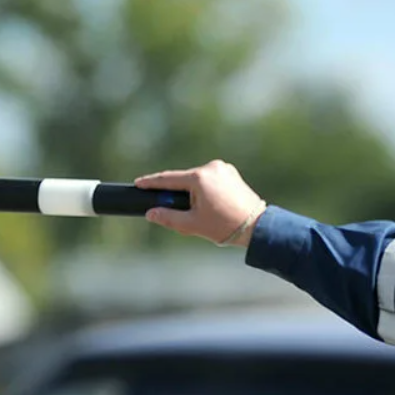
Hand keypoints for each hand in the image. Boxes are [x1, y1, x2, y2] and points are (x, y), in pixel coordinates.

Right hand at [135, 160, 266, 246]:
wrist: (256, 226)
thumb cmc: (225, 226)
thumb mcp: (192, 225)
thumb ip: (168, 218)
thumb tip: (150, 214)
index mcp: (200, 177)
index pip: (168, 178)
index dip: (151, 182)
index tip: (138, 183)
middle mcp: (212, 167)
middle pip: (184, 180)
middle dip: (176, 193)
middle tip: (174, 210)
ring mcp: (223, 168)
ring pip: (198, 180)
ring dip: (192, 193)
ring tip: (202, 214)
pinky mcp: (231, 173)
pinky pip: (210, 180)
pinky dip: (205, 190)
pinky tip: (210, 206)